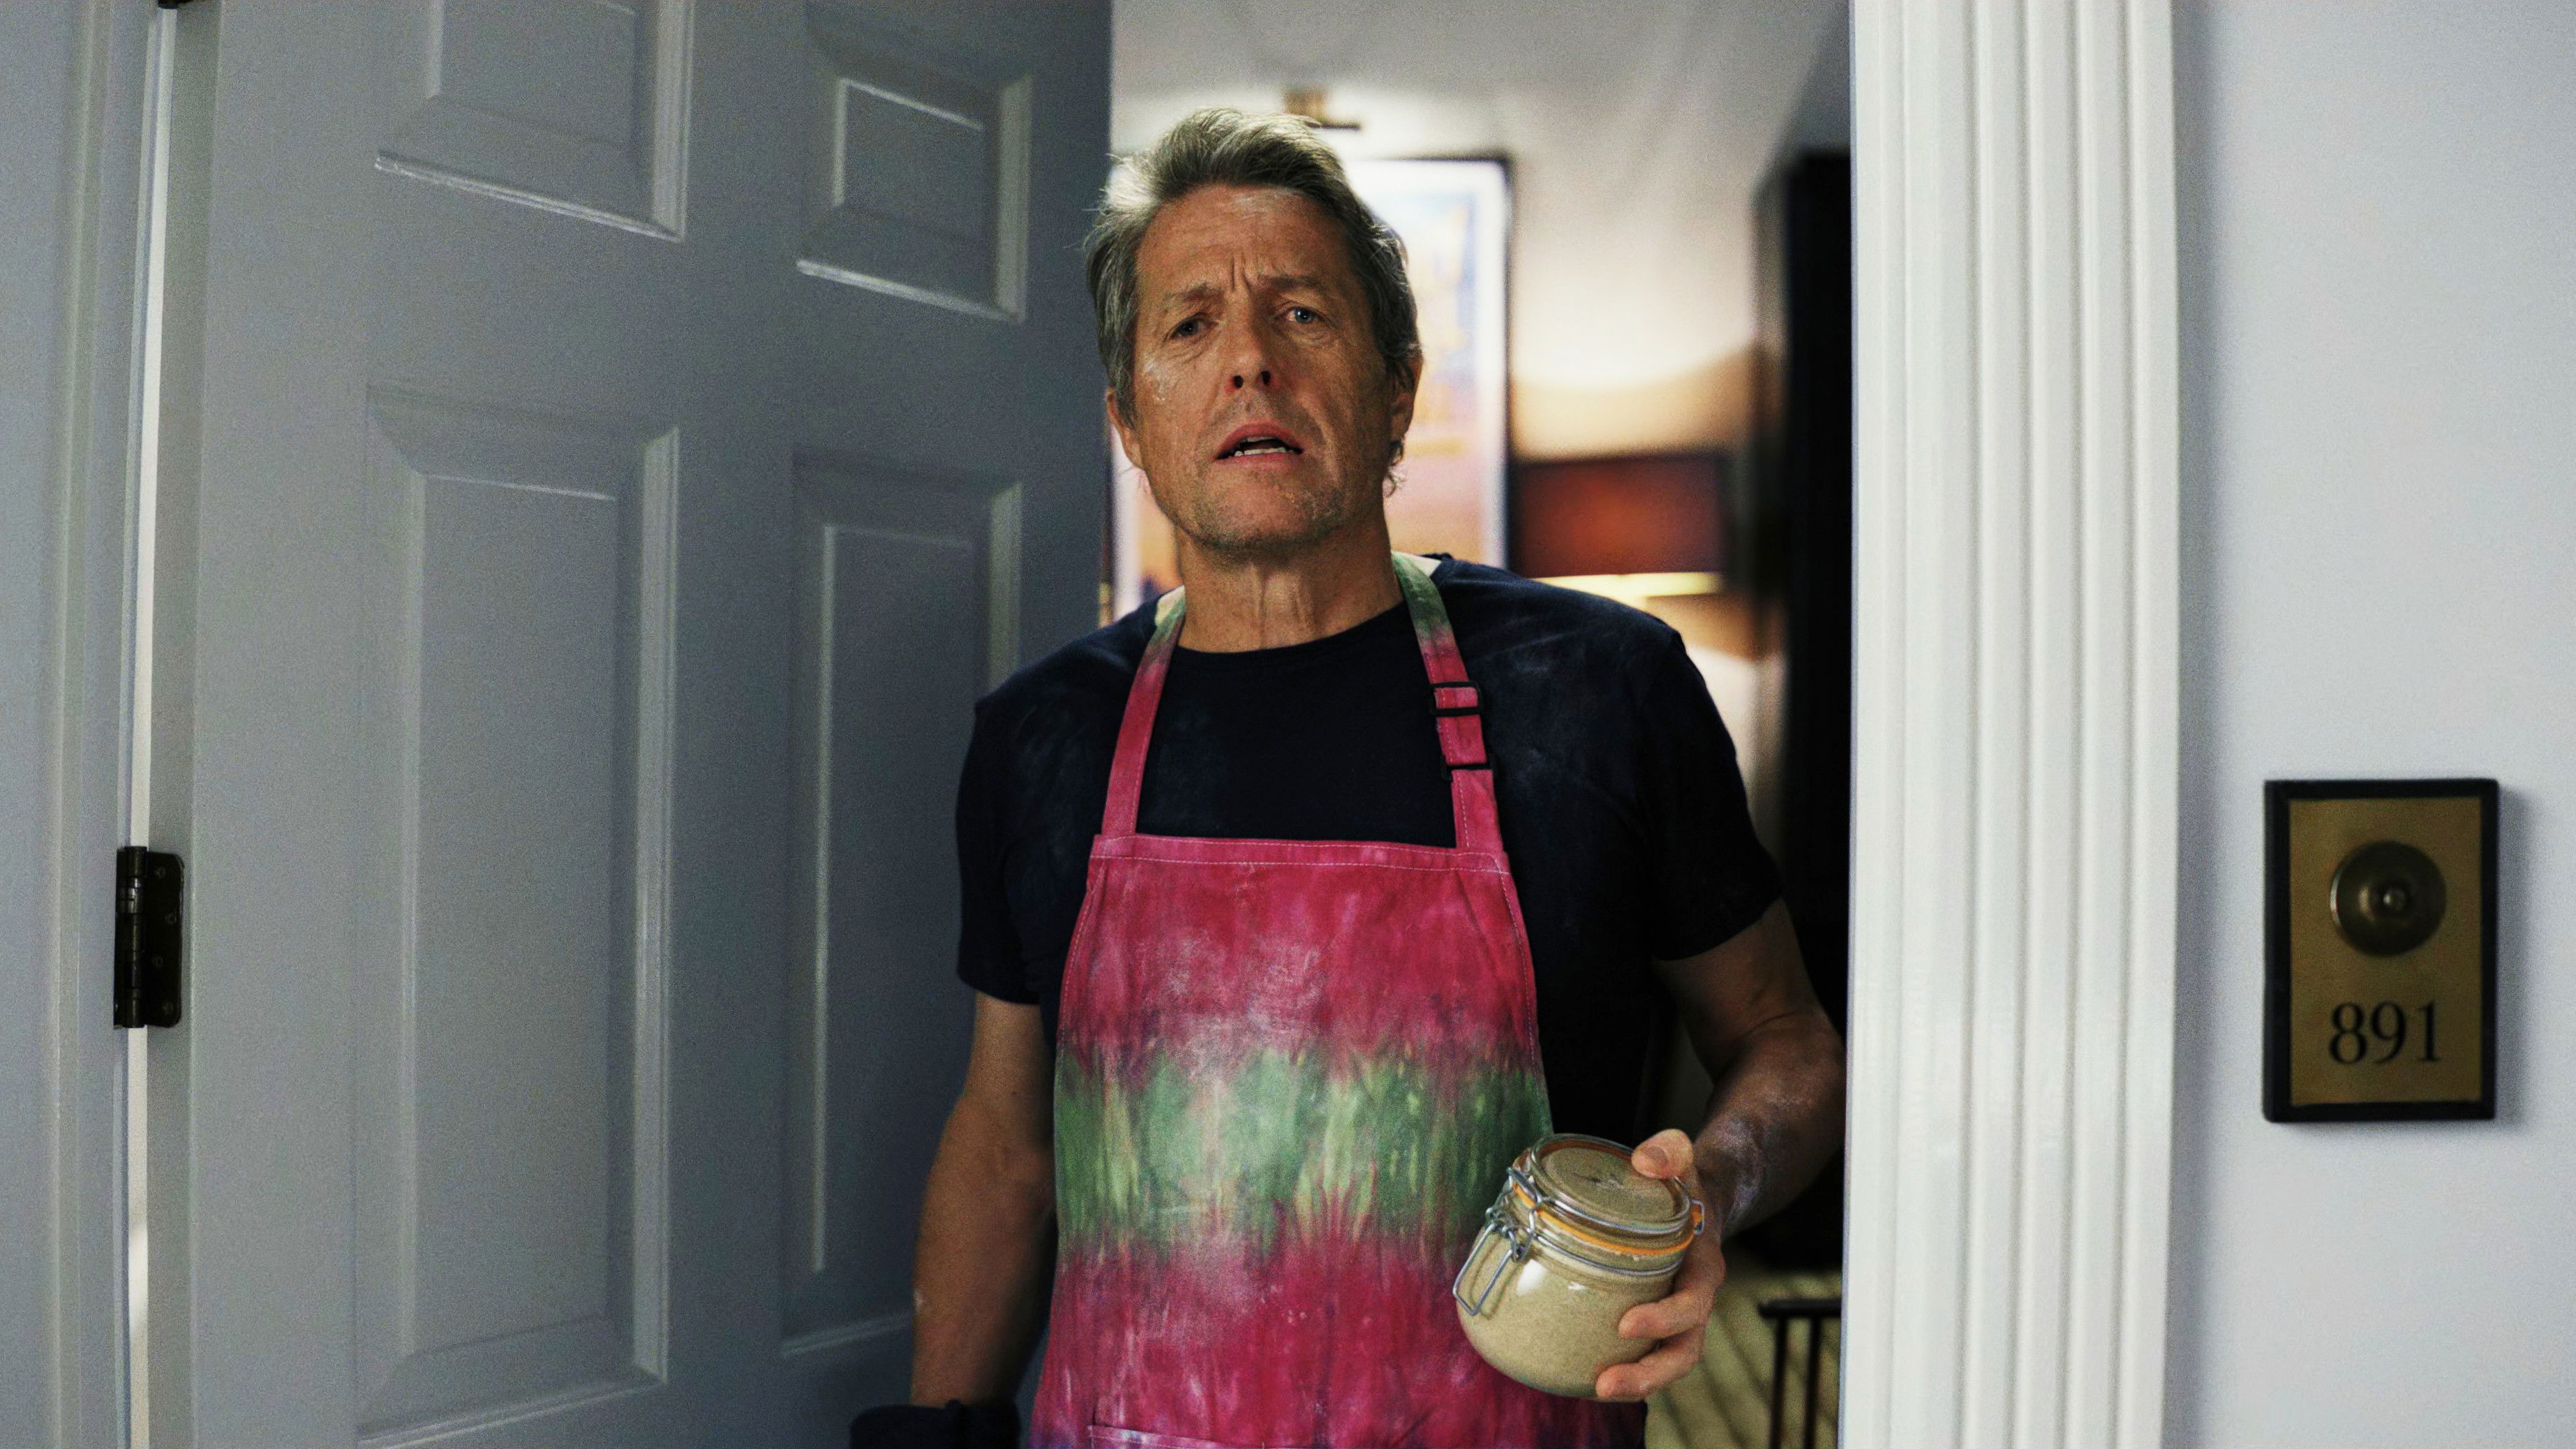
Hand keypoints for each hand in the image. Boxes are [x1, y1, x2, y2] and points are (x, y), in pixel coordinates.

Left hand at [1592, 1128, 1725, 1401]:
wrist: (1698, 1199)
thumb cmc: (1683, 1182)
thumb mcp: (1680, 1156)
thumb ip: (1669, 1151)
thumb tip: (1645, 1161)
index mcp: (1702, 1268)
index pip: (1692, 1304)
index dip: (1664, 1319)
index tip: (1626, 1323)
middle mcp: (1694, 1300)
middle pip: (1683, 1352)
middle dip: (1649, 1374)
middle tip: (1606, 1383)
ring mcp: (1675, 1316)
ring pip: (1665, 1362)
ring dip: (1636, 1382)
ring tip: (1595, 1389)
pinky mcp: (1654, 1320)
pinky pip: (1644, 1353)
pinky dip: (1621, 1366)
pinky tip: (1581, 1373)